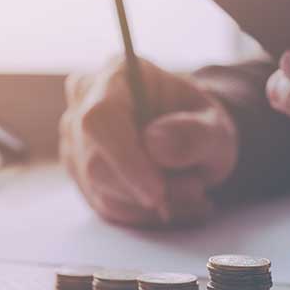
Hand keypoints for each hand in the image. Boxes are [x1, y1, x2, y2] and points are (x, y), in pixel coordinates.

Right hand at [60, 56, 237, 225]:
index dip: (125, 159)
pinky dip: (143, 214)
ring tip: (192, 193)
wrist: (188, 138)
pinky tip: (173, 203)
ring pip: (102, 191)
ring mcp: (75, 140)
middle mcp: (84, 103)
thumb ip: (194, 133)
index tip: (157, 192)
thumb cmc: (199, 126)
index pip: (100, 118)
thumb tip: (156, 145)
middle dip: (148, 189)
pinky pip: (106, 206)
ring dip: (151, 205)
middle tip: (196, 190)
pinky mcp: (79, 173)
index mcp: (117, 75)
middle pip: (96, 163)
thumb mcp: (215, 127)